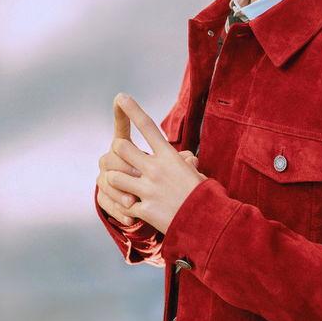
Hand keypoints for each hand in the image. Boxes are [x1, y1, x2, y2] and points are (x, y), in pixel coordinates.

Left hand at [100, 92, 206, 232]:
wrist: (208, 223)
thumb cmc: (206, 196)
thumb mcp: (196, 174)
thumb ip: (186, 165)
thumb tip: (188, 161)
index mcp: (170, 157)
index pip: (147, 126)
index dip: (132, 109)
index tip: (121, 97)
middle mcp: (156, 169)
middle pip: (121, 148)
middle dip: (117, 152)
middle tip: (121, 157)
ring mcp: (148, 190)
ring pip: (113, 176)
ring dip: (115, 181)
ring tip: (124, 186)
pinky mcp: (143, 210)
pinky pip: (122, 205)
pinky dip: (125, 208)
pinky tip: (134, 210)